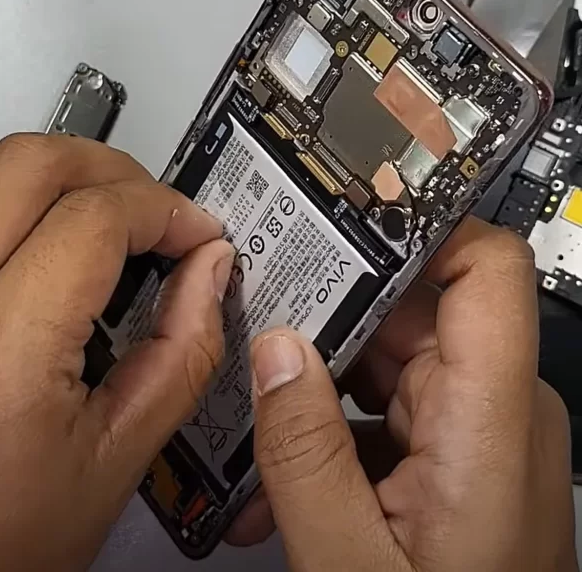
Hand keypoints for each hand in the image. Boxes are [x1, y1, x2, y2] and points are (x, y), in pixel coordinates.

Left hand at [0, 135, 233, 571]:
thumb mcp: (116, 460)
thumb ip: (183, 350)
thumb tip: (209, 268)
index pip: (94, 219)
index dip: (164, 210)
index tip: (193, 231)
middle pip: (30, 163)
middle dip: (112, 169)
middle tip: (151, 209)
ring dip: (51, 172)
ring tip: (96, 214)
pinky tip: (31, 235)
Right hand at [228, 219, 577, 570]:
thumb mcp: (352, 564)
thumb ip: (304, 454)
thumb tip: (275, 349)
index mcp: (491, 419)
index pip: (484, 268)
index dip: (422, 224)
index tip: (343, 208)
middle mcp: (492, 408)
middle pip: (409, 306)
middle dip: (327, 308)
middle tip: (254, 305)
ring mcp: (470, 430)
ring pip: (385, 359)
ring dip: (315, 381)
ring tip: (252, 408)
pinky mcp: (448, 452)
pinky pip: (382, 408)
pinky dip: (330, 425)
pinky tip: (280, 470)